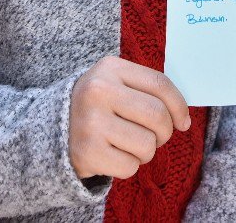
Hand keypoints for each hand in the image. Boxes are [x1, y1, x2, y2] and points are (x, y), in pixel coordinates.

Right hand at [68, 56, 189, 179]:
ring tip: (129, 144)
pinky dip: (129, 166)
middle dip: (165, 132)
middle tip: (155, 136)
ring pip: (147, 144)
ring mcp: (91, 122)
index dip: (179, 106)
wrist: (52, 128)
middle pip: (157, 115)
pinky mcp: (87, 152)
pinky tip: (114, 155)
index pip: (160, 84)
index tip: (183, 121)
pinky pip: (130, 166)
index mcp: (110, 68)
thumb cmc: (99, 106)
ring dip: (146, 151)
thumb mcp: (117, 83)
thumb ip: (149, 91)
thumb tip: (183, 120)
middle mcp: (98, 91)